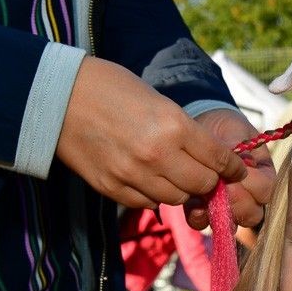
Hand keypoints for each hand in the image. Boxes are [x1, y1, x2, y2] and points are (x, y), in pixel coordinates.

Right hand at [57, 56, 244, 207]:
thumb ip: (183, 131)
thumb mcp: (158, 100)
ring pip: (176, 198)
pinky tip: (147, 179)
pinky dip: (153, 195)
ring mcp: (133, 175)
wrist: (56, 95)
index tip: (235, 169)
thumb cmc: (110, 87)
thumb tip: (208, 156)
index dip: (233, 167)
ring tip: (173, 174)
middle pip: (202, 185)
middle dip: (209, 181)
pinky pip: (147, 203)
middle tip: (205, 174)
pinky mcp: (112, 188)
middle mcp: (158, 155)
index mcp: (174, 126)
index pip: (219, 160)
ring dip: (180, 189)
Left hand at [184, 108, 274, 230]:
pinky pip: (204, 223)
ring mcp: (227, 205)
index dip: (252, 185)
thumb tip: (244, 163)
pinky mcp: (204, 209)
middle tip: (220, 185)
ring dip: (219, 212)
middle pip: (252, 214)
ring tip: (206, 195)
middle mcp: (250, 196)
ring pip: (231, 223)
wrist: (202, 127)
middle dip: (236, 201)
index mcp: (264, 176)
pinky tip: (195, 205)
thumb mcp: (235, 130)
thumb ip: (238, 146)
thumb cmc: (225, 129)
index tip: (237, 172)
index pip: (266, 192)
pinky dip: (200, 217)